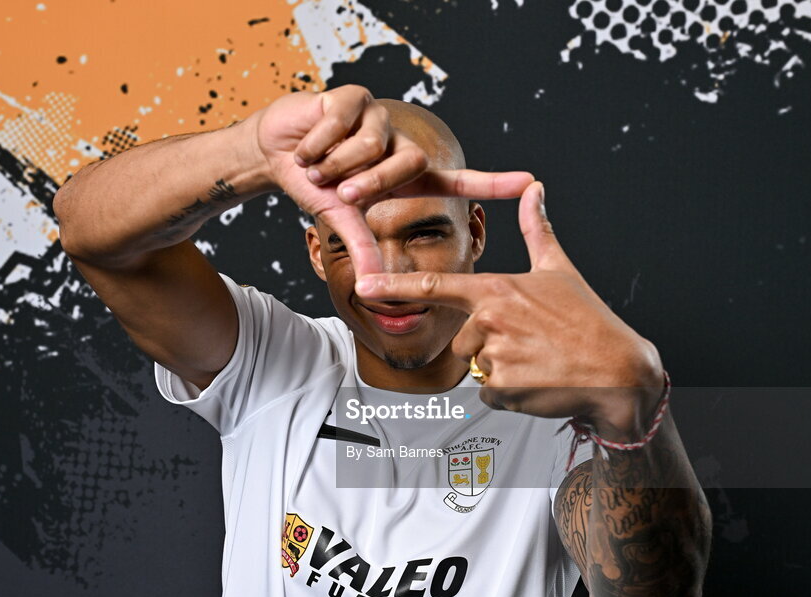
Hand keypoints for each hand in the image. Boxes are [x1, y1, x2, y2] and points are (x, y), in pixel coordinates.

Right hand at [251, 85, 534, 276]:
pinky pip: (340, 124)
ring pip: (371, 144)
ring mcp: (380, 116)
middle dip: (372, 182)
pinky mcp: (354, 96)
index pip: (458, 180)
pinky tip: (308, 146)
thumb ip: (364, 248)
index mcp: (406, 176)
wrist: (278, 153)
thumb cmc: (318, 186)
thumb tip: (376, 286)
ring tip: (317, 166)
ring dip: (336, 163)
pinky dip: (317, 143)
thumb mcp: (341, 219)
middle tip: (343, 192)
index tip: (531, 183)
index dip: (494, 183)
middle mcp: (400, 143)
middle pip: (410, 162)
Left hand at [354, 181, 664, 439]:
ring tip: (537, 361)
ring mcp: (495, 356)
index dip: (394, 285)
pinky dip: (511, 393)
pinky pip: (490, 394)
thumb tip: (535, 189)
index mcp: (497, 291)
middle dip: (489, 347)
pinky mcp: (503, 389)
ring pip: (477, 368)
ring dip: (501, 371)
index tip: (363, 283)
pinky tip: (538, 381)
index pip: (435, 287)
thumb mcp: (560, 270)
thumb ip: (537, 230)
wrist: (618, 370)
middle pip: (462, 341)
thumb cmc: (588, 319)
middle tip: (530, 344)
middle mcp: (490, 321)